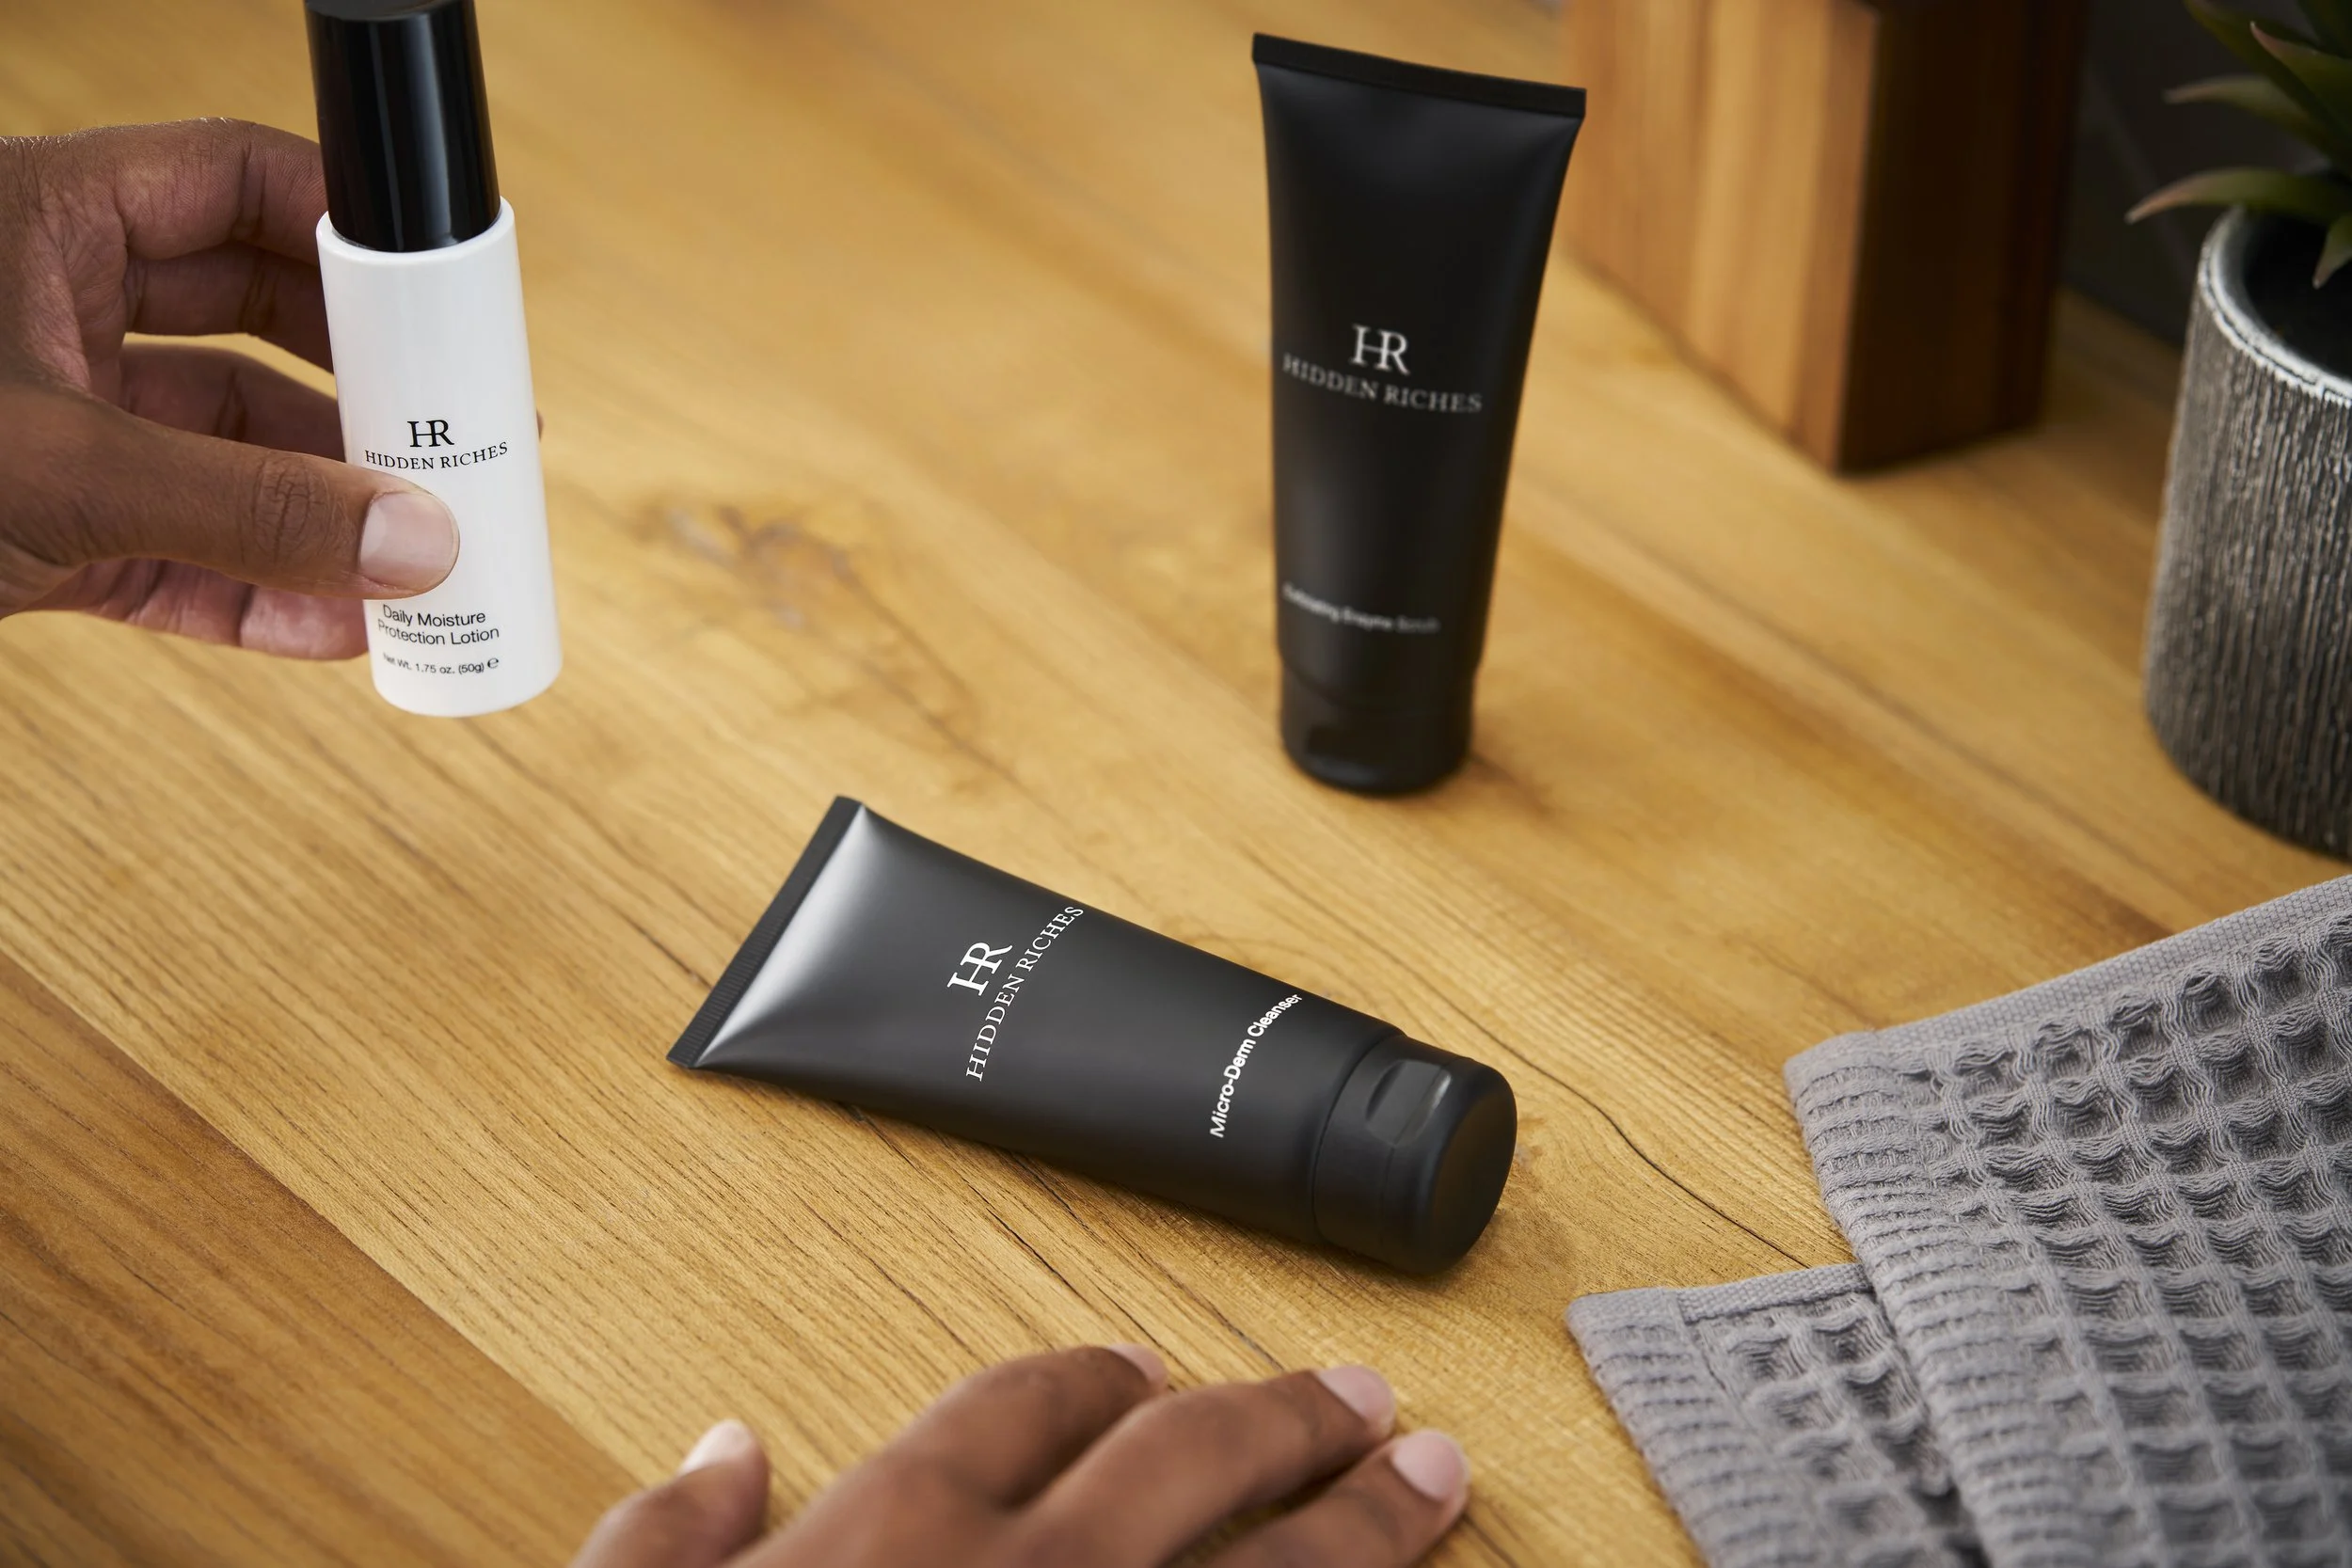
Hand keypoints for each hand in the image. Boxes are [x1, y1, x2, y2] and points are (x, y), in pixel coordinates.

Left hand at [0, 120, 458, 658]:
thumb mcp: (56, 476)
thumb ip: (245, 515)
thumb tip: (414, 548)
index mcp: (38, 222)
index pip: (234, 185)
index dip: (349, 228)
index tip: (448, 295)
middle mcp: (50, 310)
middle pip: (255, 325)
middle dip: (362, 391)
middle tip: (461, 441)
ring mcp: (47, 425)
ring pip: (222, 454)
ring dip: (319, 515)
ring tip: (417, 565)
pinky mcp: (38, 530)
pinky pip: (174, 552)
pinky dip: (252, 594)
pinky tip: (331, 633)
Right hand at [571, 1347, 1470, 1567]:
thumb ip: (666, 1541)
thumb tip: (724, 1452)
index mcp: (902, 1527)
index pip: (1029, 1401)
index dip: (1096, 1377)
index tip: (1142, 1370)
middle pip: (1194, 1457)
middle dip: (1287, 1419)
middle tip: (1363, 1402)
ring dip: (1367, 1526)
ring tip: (1434, 1485)